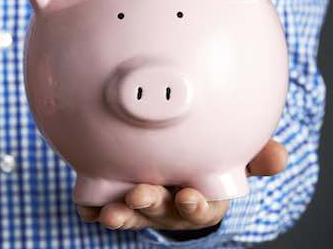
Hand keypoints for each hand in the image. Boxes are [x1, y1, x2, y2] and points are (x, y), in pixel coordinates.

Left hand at [76, 140, 287, 230]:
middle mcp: (168, 204)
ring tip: (112, 211)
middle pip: (161, 210)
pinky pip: (98, 207)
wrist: (169, 156)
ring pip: (130, 214)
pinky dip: (93, 208)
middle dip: (152, 205)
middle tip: (141, 194)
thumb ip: (255, 154)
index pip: (202, 208)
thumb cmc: (205, 157)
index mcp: (199, 197)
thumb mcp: (232, 155)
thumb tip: (280, 156)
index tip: (188, 197)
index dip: (196, 206)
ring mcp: (139, 204)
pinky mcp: (112, 197)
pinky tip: (89, 206)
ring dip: (122, 213)